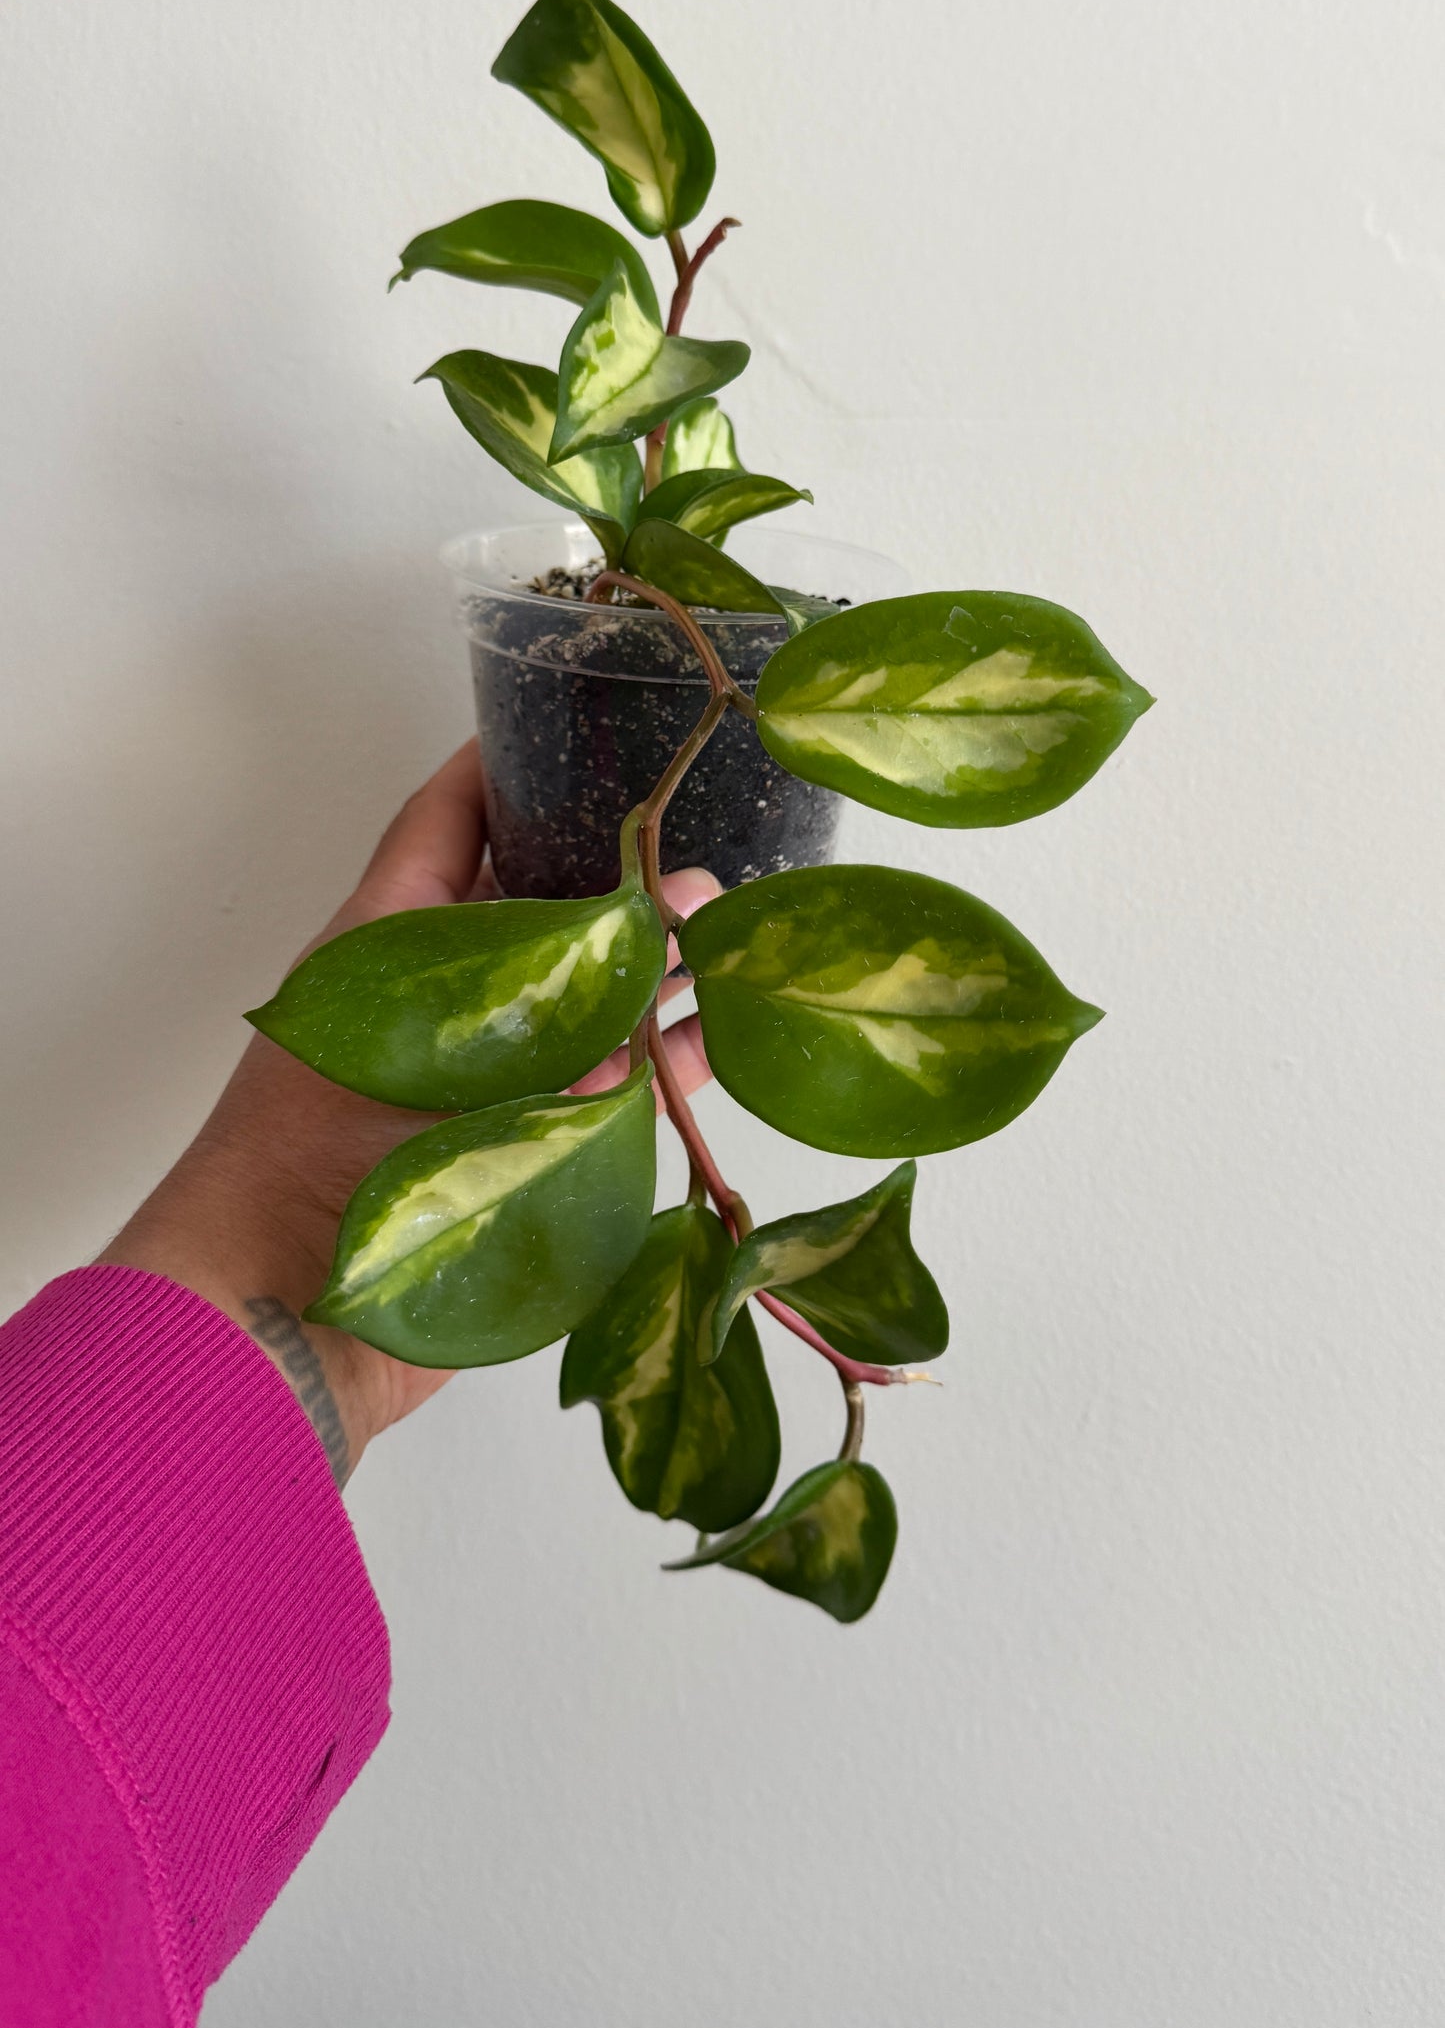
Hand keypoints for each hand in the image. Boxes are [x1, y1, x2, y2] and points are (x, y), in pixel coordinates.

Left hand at [101, 742, 716, 1482]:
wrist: (288, 1308)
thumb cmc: (314, 1151)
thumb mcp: (424, 1027)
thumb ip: (542, 978)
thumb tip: (661, 924)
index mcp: (390, 938)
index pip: (451, 819)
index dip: (509, 764)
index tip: (583, 719)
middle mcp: (443, 999)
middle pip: (540, 906)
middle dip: (621, 873)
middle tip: (702, 842)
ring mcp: (484, 1077)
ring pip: (586, 998)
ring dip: (653, 967)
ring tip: (726, 931)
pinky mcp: (519, 1153)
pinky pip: (604, 1092)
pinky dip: (659, 1064)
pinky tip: (714, 1038)